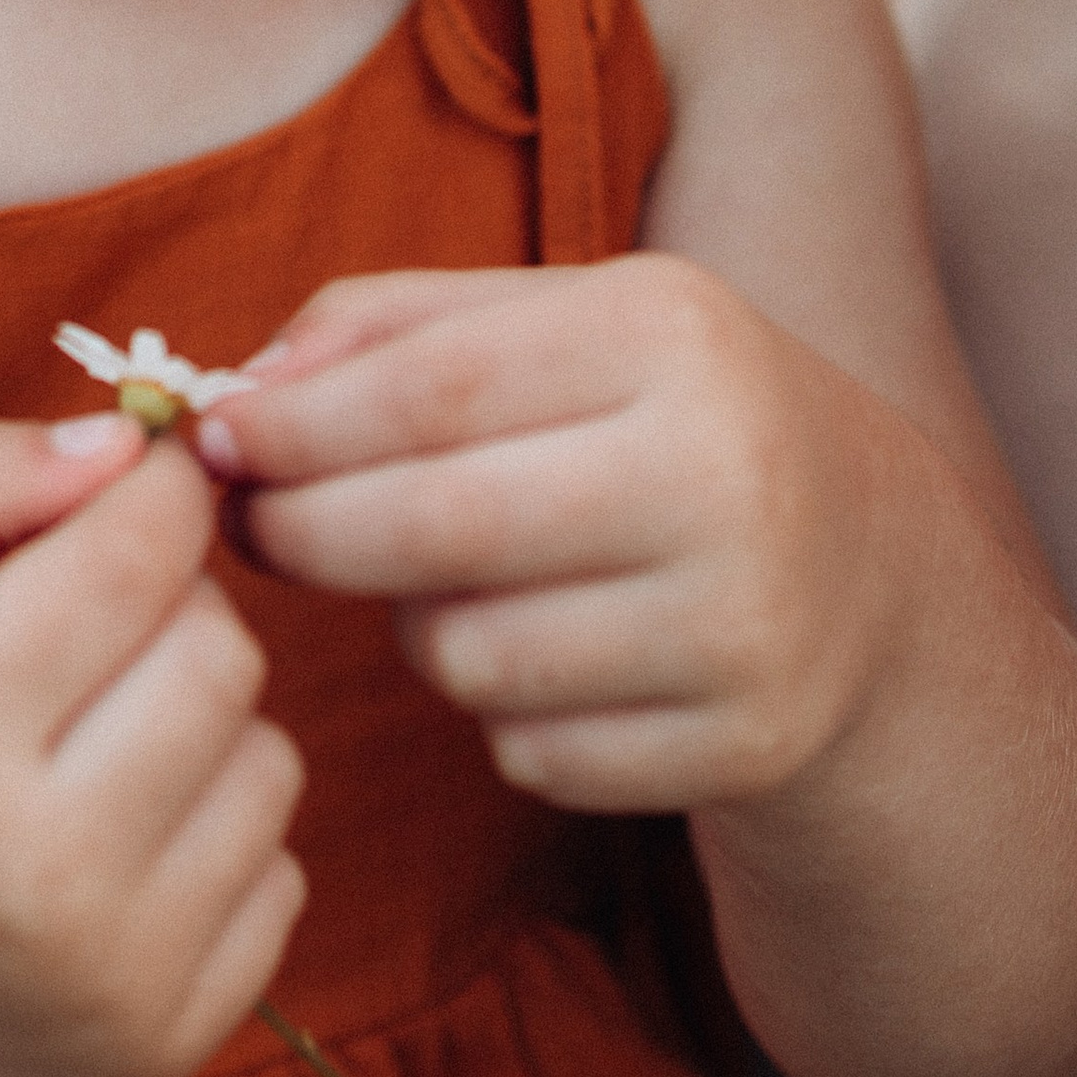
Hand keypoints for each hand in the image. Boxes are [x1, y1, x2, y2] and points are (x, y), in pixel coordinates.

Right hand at [0, 417, 306, 1076]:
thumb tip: (131, 447)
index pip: (135, 555)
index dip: (156, 489)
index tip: (135, 482)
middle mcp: (29, 879)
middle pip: (222, 652)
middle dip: (171, 604)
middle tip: (87, 623)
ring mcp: (105, 985)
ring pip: (268, 758)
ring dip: (199, 722)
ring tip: (87, 738)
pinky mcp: (158, 1052)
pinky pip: (279, 873)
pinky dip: (212, 834)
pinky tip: (107, 839)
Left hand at [197, 260, 921, 819]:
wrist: (864, 564)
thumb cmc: (651, 417)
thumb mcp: (552, 324)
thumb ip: (384, 329)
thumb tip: (239, 393)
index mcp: (672, 332)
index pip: (431, 389)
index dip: (296, 427)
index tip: (212, 441)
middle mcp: (727, 471)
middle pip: (440, 526)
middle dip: (308, 532)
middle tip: (254, 527)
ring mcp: (745, 623)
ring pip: (472, 656)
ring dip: (414, 630)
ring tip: (450, 584)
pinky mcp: (745, 745)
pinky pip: (530, 753)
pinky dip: (499, 716)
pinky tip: (548, 657)